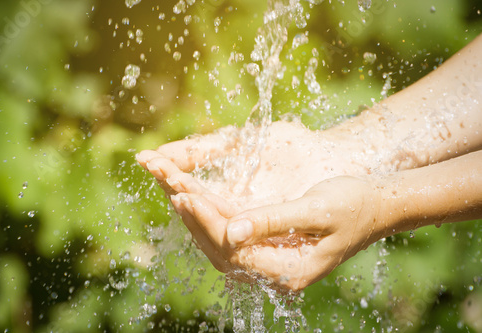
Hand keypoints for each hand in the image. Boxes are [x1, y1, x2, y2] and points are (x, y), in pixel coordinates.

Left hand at [137, 121, 381, 289]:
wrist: (376, 207)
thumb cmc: (353, 205)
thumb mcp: (316, 209)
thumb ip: (274, 221)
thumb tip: (232, 231)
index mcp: (289, 270)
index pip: (234, 248)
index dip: (208, 220)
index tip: (185, 194)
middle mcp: (277, 273)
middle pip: (222, 251)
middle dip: (195, 219)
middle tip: (171, 189)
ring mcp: (273, 264)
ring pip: (224, 247)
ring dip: (200, 221)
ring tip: (177, 193)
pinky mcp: (271, 250)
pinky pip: (234, 239)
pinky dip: (215, 220)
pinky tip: (200, 202)